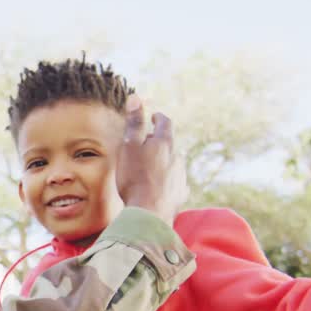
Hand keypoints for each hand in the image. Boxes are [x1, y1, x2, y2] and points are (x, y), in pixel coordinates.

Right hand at [114, 95, 188, 221]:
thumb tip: (135, 97)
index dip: (158, 118)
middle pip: (169, 144)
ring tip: (150, 168)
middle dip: (158, 142)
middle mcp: (177, 157)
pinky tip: (159, 187)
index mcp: (164, 143)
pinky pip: (174, 182)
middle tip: (146, 144)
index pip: (164, 123)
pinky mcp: (180, 193)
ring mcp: (180, 176)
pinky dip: (167, 181)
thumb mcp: (129, 147)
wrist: (149, 213)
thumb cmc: (135, 178)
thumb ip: (134, 123)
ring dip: (163, 162)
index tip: (154, 116)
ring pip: (173, 163)